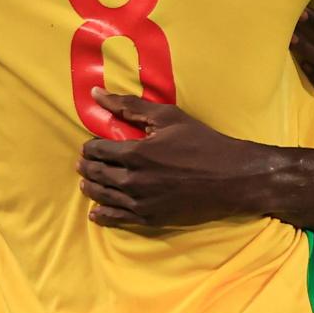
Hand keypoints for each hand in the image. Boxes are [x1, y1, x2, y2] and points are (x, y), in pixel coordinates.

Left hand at [77, 89, 273, 227]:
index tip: (90, 145)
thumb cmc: (202, 142)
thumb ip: (130, 106)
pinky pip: (118, 218)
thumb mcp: (168, 117)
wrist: (230, 177)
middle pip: (97, 174)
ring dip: (91, 189)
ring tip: (86, 184)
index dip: (90, 147)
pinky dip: (103, 215)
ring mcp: (140, 202)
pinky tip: (96, 213)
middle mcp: (132, 180)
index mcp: (135, 153)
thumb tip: (96, 94)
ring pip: (104, 196)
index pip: (98, 151)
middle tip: (83, 164)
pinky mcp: (150, 218)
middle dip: (87, 167)